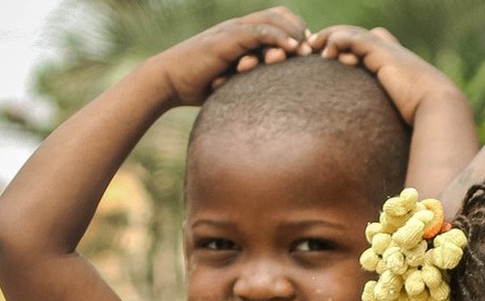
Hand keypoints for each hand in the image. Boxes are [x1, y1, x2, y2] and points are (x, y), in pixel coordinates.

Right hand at [145, 7, 311, 105]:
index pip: (277, 20)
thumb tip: (276, 102)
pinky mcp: (227, 40)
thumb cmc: (199, 86)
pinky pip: (259, 31)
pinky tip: (294, 49)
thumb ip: (253, 81)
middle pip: (280, 15)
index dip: (296, 31)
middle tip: (316, 50)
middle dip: (301, 30)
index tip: (311, 52)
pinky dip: (279, 37)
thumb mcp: (233, 82)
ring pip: (272, 20)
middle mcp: (239, 27)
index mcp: (242, 34)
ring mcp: (233, 31)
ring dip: (294, 33)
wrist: (168, 81)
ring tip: (309, 50)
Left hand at [308, 25, 462, 125]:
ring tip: (311, 45)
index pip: (366, 45)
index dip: (345, 47)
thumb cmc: (422, 120)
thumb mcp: (397, 119)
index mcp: (394, 65)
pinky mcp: (384, 53)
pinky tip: (326, 49)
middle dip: (332, 38)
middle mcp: (390, 54)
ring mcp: (387, 51)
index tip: (327, 57)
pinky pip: (356, 39)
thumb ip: (384, 121)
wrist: (438, 108)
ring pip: (353, 34)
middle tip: (312, 47)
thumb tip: (377, 151)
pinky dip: (339, 39)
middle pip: (356, 36)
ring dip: (329, 36)